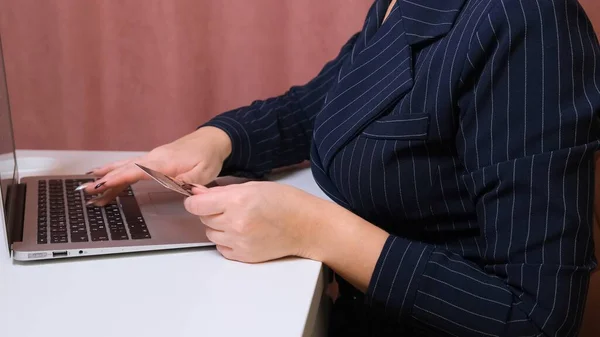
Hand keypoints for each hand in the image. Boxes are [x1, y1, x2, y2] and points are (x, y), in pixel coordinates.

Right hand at [82, 126, 231, 205]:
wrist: (212, 140)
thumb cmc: (208, 157)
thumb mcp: (203, 173)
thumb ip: (187, 182)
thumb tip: (174, 189)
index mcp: (164, 162)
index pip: (136, 171)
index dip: (117, 179)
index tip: (100, 185)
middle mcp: (154, 157)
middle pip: (124, 169)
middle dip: (104, 180)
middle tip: (85, 190)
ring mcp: (152, 157)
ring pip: (125, 167)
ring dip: (107, 177)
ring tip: (89, 186)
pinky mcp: (153, 160)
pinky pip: (131, 167)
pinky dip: (117, 172)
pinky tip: (106, 177)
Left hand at [183, 181, 332, 262]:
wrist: (306, 226)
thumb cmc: (286, 202)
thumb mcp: (254, 186)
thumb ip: (223, 191)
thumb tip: (198, 194)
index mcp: (237, 200)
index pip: (196, 205)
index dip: (195, 201)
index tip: (198, 200)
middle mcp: (235, 222)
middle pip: (203, 219)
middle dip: (211, 212)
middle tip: (229, 207)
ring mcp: (239, 241)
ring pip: (211, 234)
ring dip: (218, 227)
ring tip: (239, 220)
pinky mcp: (244, 256)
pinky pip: (221, 248)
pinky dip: (226, 241)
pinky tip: (242, 233)